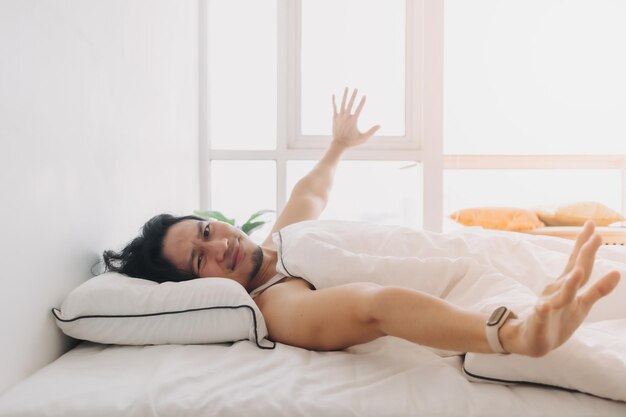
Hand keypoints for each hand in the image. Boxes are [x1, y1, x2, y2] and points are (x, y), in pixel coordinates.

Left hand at [332, 87, 379, 148]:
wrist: (339, 144)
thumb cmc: (352, 142)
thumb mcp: (363, 138)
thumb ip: (371, 131)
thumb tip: (380, 125)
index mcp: (353, 121)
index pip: (358, 109)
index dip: (362, 102)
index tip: (364, 95)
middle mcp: (346, 117)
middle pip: (350, 104)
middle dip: (353, 95)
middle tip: (356, 88)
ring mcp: (340, 117)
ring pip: (342, 103)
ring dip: (345, 95)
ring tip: (347, 87)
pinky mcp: (335, 117)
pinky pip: (334, 107)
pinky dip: (334, 101)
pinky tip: (334, 94)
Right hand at [504, 221, 620, 356]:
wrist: (530, 339)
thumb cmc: (558, 319)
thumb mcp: (582, 304)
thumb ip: (598, 289)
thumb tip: (619, 272)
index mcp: (567, 285)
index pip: (578, 261)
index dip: (585, 244)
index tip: (592, 224)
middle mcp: (558, 290)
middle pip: (573, 271)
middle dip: (584, 255)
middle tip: (595, 237)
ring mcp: (549, 305)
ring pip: (561, 294)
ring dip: (569, 284)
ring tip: (578, 272)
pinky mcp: (539, 321)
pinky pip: (541, 316)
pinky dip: (542, 310)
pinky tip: (543, 306)